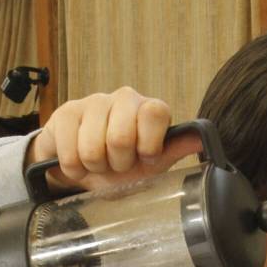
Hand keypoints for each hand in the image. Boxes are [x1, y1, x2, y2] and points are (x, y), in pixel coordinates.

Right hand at [25, 86, 201, 192]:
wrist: (84, 168)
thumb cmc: (122, 166)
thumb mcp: (152, 165)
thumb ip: (173, 150)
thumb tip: (202, 138)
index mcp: (149, 109)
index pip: (155, 112)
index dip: (148, 144)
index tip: (145, 158)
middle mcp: (124, 99)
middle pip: (121, 137)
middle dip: (118, 162)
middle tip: (118, 164)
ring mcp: (93, 102)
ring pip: (92, 147)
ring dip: (95, 166)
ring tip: (99, 164)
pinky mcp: (65, 112)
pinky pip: (69, 150)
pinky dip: (74, 168)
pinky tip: (79, 163)